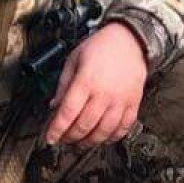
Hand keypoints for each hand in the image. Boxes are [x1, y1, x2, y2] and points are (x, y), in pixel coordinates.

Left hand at [45, 22, 147, 146]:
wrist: (130, 40)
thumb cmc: (101, 47)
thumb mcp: (74, 60)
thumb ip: (63, 85)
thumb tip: (54, 107)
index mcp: (86, 81)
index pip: (67, 113)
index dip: (57, 129)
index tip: (50, 138)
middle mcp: (104, 93)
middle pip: (84, 125)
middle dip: (71, 137)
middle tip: (64, 139)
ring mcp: (121, 100)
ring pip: (104, 131)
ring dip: (90, 141)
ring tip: (81, 142)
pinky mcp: (134, 103)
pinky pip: (124, 127)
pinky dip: (113, 137)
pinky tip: (104, 138)